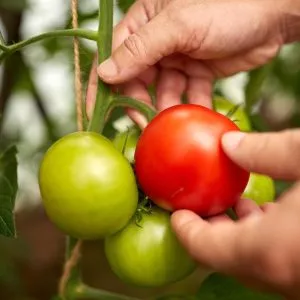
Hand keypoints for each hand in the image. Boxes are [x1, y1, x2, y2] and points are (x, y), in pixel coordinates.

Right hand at [86, 0, 297, 126]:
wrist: (273, 14)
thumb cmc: (226, 7)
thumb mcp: (178, 25)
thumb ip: (140, 49)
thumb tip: (105, 73)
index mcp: (145, 23)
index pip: (115, 57)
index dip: (103, 85)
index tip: (97, 112)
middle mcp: (158, 43)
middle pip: (137, 81)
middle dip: (140, 103)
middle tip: (146, 124)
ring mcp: (178, 59)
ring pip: (163, 92)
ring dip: (167, 109)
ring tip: (172, 124)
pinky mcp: (197, 73)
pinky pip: (187, 95)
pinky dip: (191, 107)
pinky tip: (197, 116)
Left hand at [171, 129, 299, 298]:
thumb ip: (266, 151)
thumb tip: (229, 143)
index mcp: (272, 248)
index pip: (205, 248)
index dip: (184, 230)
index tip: (176, 212)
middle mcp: (283, 275)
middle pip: (225, 257)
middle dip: (208, 229)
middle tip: (201, 203)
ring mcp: (299, 281)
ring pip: (251, 262)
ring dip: (236, 234)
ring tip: (233, 203)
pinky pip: (276, 261)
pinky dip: (263, 239)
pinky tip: (270, 213)